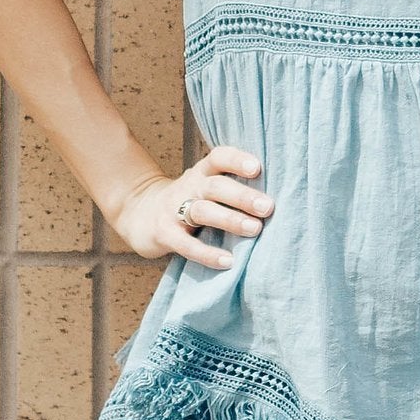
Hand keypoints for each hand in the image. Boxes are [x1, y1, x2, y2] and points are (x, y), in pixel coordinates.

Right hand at [110, 147, 272, 266]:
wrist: (139, 213)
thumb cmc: (188, 202)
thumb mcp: (205, 187)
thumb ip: (233, 189)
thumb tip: (280, 198)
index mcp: (202, 173)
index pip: (219, 158)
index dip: (237, 160)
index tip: (258, 168)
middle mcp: (189, 187)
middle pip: (216, 186)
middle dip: (243, 196)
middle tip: (268, 207)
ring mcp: (174, 210)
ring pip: (203, 211)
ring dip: (230, 220)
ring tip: (254, 229)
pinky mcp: (164, 234)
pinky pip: (186, 244)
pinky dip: (207, 253)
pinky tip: (228, 261)